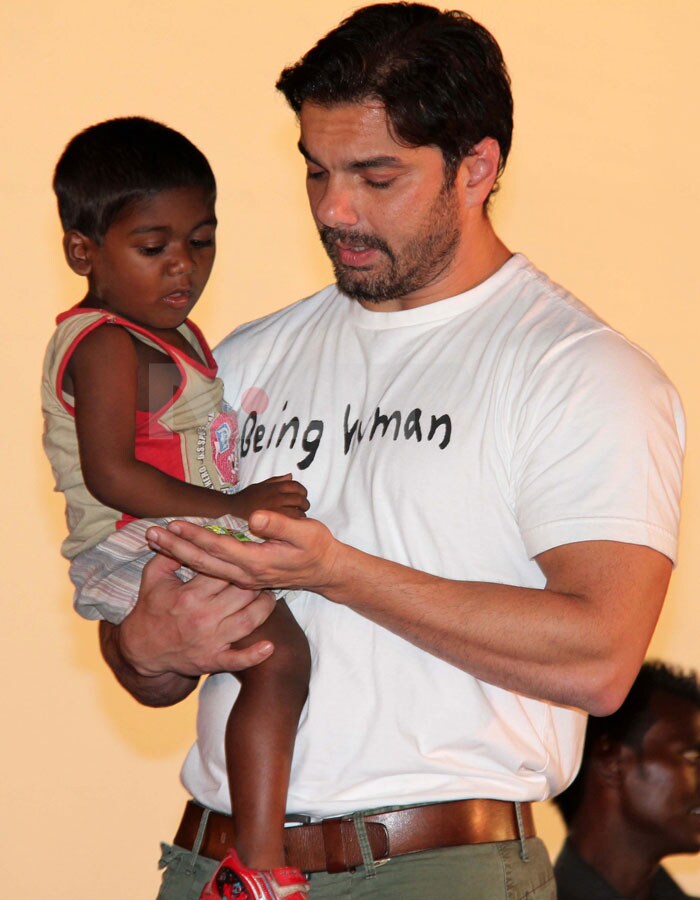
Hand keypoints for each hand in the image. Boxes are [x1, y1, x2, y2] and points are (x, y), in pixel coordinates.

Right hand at [118, 552, 276, 677]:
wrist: (142, 650)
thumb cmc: (151, 609)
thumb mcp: (153, 577)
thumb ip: (170, 554)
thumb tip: (183, 532)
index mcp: (189, 595)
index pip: (223, 572)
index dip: (237, 561)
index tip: (245, 554)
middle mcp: (203, 617)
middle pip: (242, 593)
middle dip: (255, 582)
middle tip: (263, 573)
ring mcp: (210, 640)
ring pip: (249, 620)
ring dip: (265, 607)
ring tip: (269, 596)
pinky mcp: (213, 661)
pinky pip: (238, 660)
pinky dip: (255, 655)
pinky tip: (270, 646)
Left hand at [146, 511, 339, 593]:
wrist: (326, 572)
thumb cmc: (317, 548)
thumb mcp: (306, 532)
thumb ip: (280, 524)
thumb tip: (255, 517)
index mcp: (256, 562)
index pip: (218, 547)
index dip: (195, 535)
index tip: (174, 524)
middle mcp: (245, 574)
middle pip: (203, 561)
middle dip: (175, 547)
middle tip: (150, 533)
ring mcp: (244, 578)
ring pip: (204, 567)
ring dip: (179, 554)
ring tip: (156, 541)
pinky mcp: (244, 577)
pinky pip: (212, 570)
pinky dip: (193, 559)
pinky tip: (179, 553)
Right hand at [229, 474, 309, 518]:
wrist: (232, 508)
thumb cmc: (247, 497)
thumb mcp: (261, 485)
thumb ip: (277, 480)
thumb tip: (291, 476)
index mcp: (274, 486)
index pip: (295, 485)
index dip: (302, 490)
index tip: (302, 495)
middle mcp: (275, 496)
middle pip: (299, 498)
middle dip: (304, 503)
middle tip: (304, 507)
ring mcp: (274, 509)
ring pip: (297, 511)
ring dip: (302, 514)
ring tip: (299, 516)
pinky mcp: (272, 521)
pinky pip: (290, 522)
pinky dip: (295, 522)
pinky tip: (293, 523)